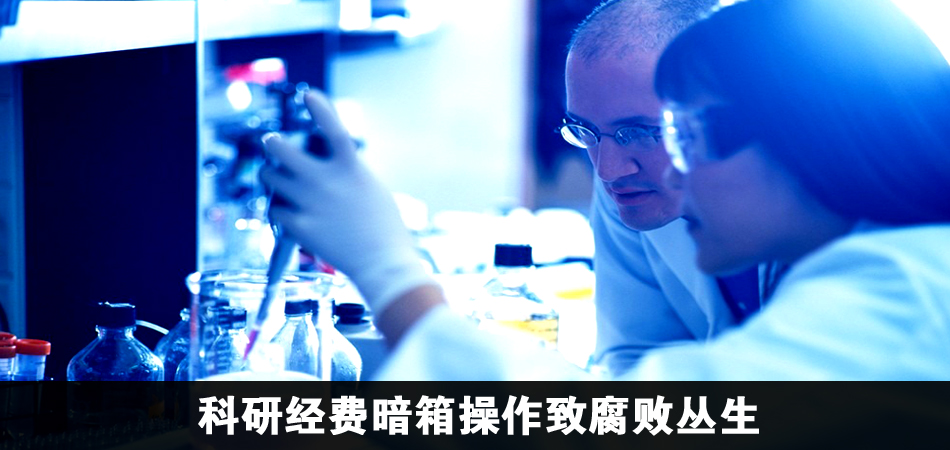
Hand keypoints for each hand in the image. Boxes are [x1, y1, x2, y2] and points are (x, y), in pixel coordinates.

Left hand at [260, 90, 433, 316]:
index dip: (318, 108)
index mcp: (349, 168)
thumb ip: (347, 173)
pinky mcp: (299, 226)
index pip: (331, 128)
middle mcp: (325, 180)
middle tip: (272, 142)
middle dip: (273, 143)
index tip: (307, 94)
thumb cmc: (385, 229)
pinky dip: (279, 210)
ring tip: (275, 179)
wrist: (383, 263)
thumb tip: (327, 167)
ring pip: (270, 177)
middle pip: (281, 148)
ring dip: (270, 175)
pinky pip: (275, 209)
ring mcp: (309, 202)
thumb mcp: (371, 189)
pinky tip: (288, 214)